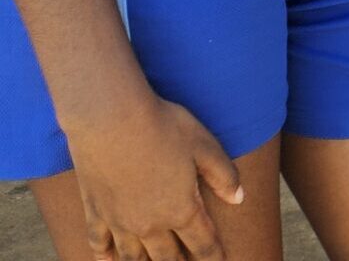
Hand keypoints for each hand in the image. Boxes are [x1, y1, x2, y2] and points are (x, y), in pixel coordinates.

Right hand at [66, 93, 242, 260]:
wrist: (109, 118)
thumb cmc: (163, 127)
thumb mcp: (205, 146)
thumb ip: (224, 176)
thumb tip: (238, 199)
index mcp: (181, 210)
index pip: (203, 244)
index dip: (213, 257)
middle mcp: (149, 224)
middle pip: (168, 258)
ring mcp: (118, 221)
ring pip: (133, 257)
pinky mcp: (94, 211)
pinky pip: (99, 244)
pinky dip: (105, 257)